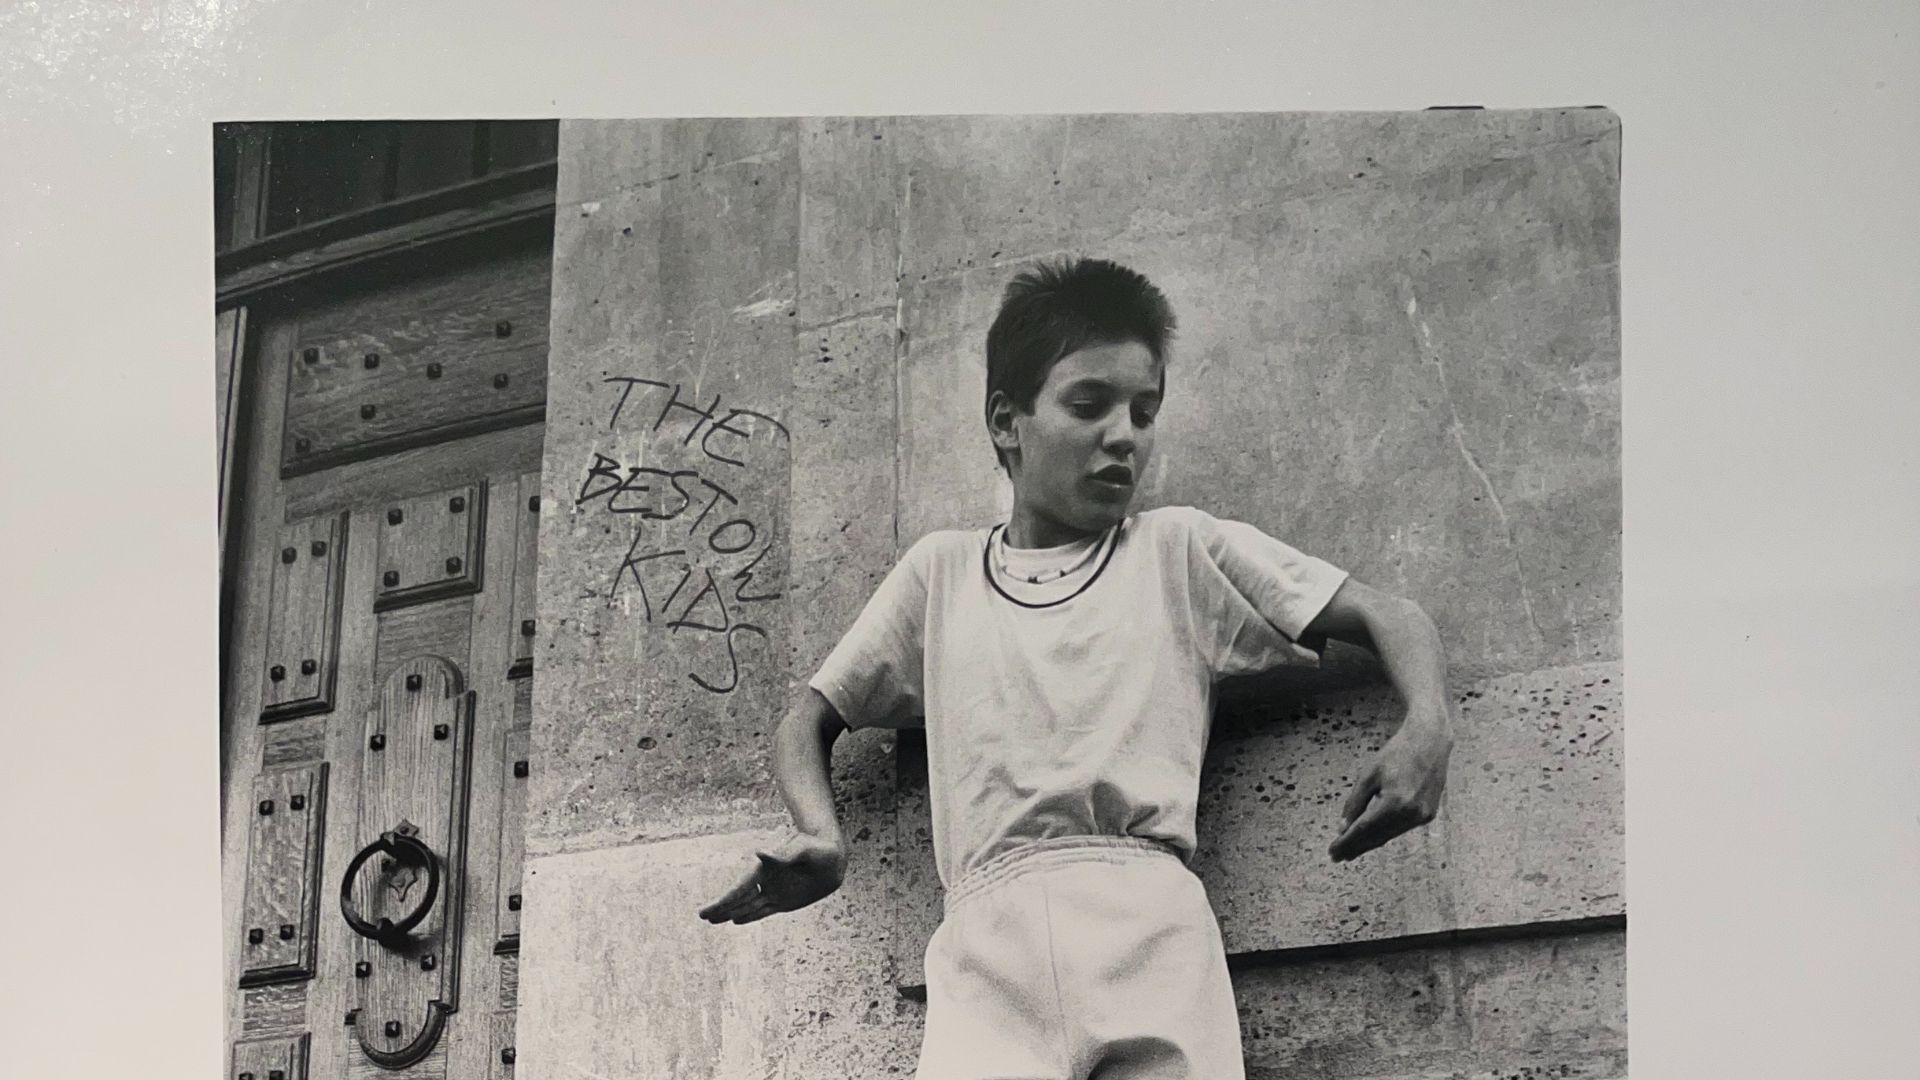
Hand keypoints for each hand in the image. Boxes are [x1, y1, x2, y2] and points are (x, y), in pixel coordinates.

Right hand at [697, 831, 846, 924]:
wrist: (834, 856)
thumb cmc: (819, 849)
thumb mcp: (804, 850)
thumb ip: (784, 855)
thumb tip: (759, 853)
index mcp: (766, 869)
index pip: (740, 888)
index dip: (723, 901)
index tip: (706, 910)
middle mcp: (767, 880)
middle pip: (739, 899)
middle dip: (721, 908)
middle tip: (703, 915)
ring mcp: (774, 891)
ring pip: (747, 906)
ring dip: (731, 913)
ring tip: (713, 919)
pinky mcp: (784, 901)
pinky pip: (762, 911)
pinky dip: (749, 917)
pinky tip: (736, 921)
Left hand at [1330, 712, 1453, 862]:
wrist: (1429, 742)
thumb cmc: (1396, 754)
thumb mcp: (1368, 775)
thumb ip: (1354, 804)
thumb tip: (1343, 828)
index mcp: (1395, 803)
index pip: (1364, 830)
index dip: (1346, 842)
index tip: (1332, 852)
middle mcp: (1411, 814)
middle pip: (1377, 837)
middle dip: (1356, 847)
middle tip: (1337, 856)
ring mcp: (1422, 816)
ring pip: (1389, 835)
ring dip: (1369, 843)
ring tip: (1350, 849)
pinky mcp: (1428, 815)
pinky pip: (1400, 828)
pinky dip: (1384, 833)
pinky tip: (1372, 836)